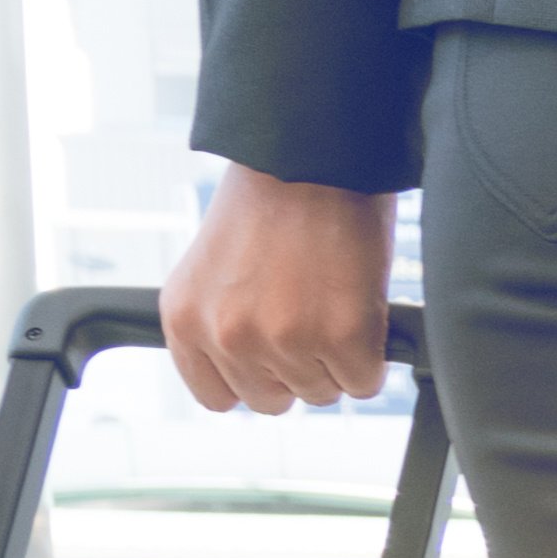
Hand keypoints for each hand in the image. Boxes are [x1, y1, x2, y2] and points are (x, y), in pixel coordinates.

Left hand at [160, 168, 399, 411]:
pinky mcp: (342, 339)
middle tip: (309, 317)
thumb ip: (223, 322)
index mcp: (185, 318)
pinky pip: (364, 382)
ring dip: (336, 357)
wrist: (315, 157)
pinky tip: (358, 308)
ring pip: (322, 392)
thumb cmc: (272, 200)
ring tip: (332, 299)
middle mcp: (226, 336)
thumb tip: (256, 370)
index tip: (270, 354)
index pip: (216, 395)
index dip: (251, 377)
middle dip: (296, 368)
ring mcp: (284, 341)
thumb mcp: (218, 268)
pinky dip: (371, 353)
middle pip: (273, 400)